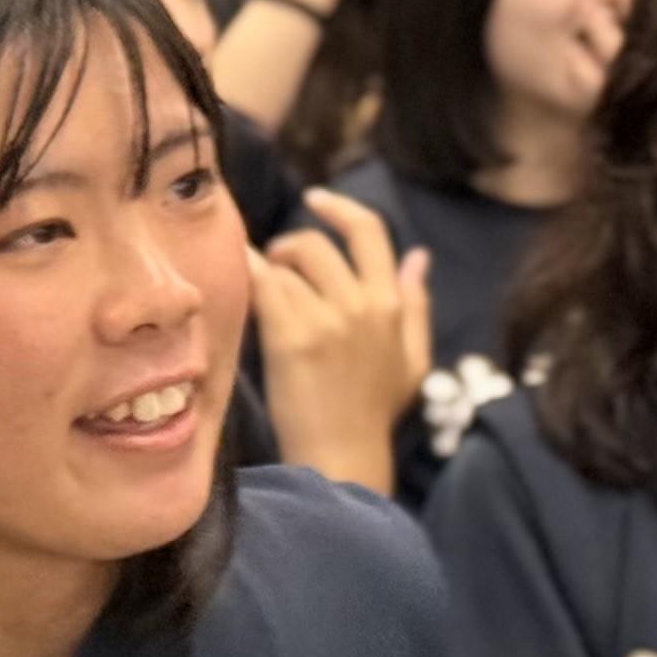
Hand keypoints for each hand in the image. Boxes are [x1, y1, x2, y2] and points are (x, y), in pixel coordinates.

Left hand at [250, 191, 431, 489]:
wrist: (343, 456)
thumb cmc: (374, 414)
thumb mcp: (413, 359)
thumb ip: (416, 304)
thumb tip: (420, 256)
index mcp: (391, 304)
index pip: (370, 232)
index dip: (339, 208)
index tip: (314, 200)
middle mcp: (362, 304)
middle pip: (317, 245)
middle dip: (290, 248)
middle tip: (277, 267)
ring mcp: (327, 319)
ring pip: (287, 266)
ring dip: (268, 271)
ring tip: (265, 296)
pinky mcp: (292, 337)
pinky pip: (264, 286)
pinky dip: (247, 279)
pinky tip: (236, 285)